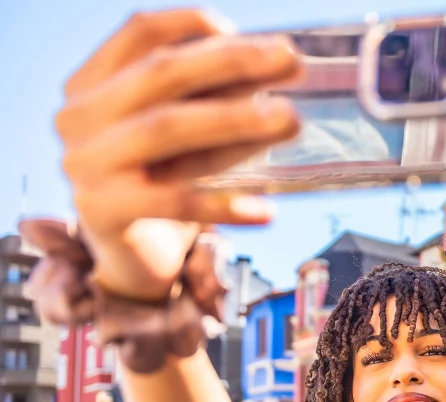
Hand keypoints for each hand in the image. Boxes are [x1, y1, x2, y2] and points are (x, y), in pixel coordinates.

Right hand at [54, 9, 302, 300]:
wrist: (133, 256)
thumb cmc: (163, 180)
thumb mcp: (184, 132)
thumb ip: (213, 96)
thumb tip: (279, 62)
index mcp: (91, 83)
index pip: (140, 33)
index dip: (193, 25)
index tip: (249, 34)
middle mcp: (78, 117)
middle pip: (160, 75)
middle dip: (232, 63)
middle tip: (291, 61)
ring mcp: (85, 165)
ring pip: (166, 129)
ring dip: (234, 120)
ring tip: (291, 120)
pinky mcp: (104, 212)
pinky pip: (174, 202)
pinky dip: (225, 205)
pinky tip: (267, 211)